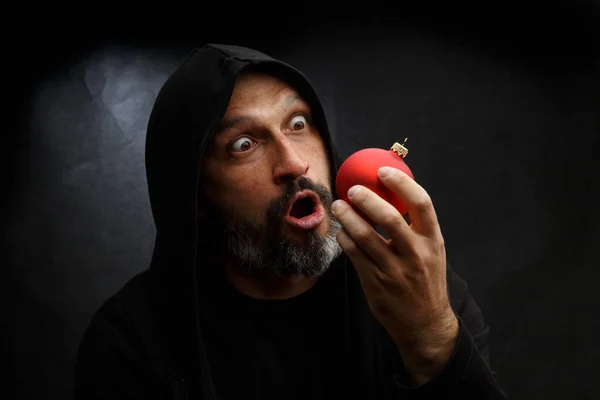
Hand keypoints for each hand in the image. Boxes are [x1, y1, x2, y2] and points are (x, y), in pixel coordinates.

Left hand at [331, 166, 458, 384]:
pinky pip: (354, 253)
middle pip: (390, 217)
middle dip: (367, 198)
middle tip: (352, 189)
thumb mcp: (431, 252)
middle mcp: (416, 254)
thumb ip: (415, 227)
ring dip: (347, 217)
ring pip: (365, 236)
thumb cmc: (426, 280)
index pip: (421, 203)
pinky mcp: (375, 282)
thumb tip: (390, 193)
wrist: (425, 323)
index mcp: (433, 241)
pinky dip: (345, 238)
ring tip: (338, 206)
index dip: (401, 182)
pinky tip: (342, 231)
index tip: (383, 170)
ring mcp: (394, 270)